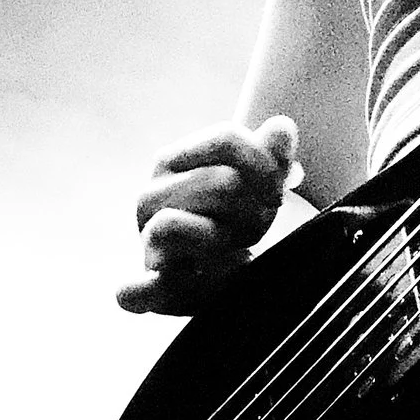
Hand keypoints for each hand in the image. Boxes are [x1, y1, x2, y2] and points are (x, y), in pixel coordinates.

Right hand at [120, 112, 300, 315]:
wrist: (218, 269)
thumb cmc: (235, 217)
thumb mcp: (260, 181)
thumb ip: (273, 153)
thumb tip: (281, 129)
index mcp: (171, 161)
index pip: (226, 139)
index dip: (265, 164)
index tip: (277, 191)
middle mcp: (150, 197)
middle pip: (221, 183)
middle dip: (254, 207)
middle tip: (259, 226)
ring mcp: (146, 242)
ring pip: (173, 226)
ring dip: (223, 239)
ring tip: (237, 248)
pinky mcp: (149, 288)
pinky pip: (138, 290)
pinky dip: (156, 289)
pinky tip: (183, 283)